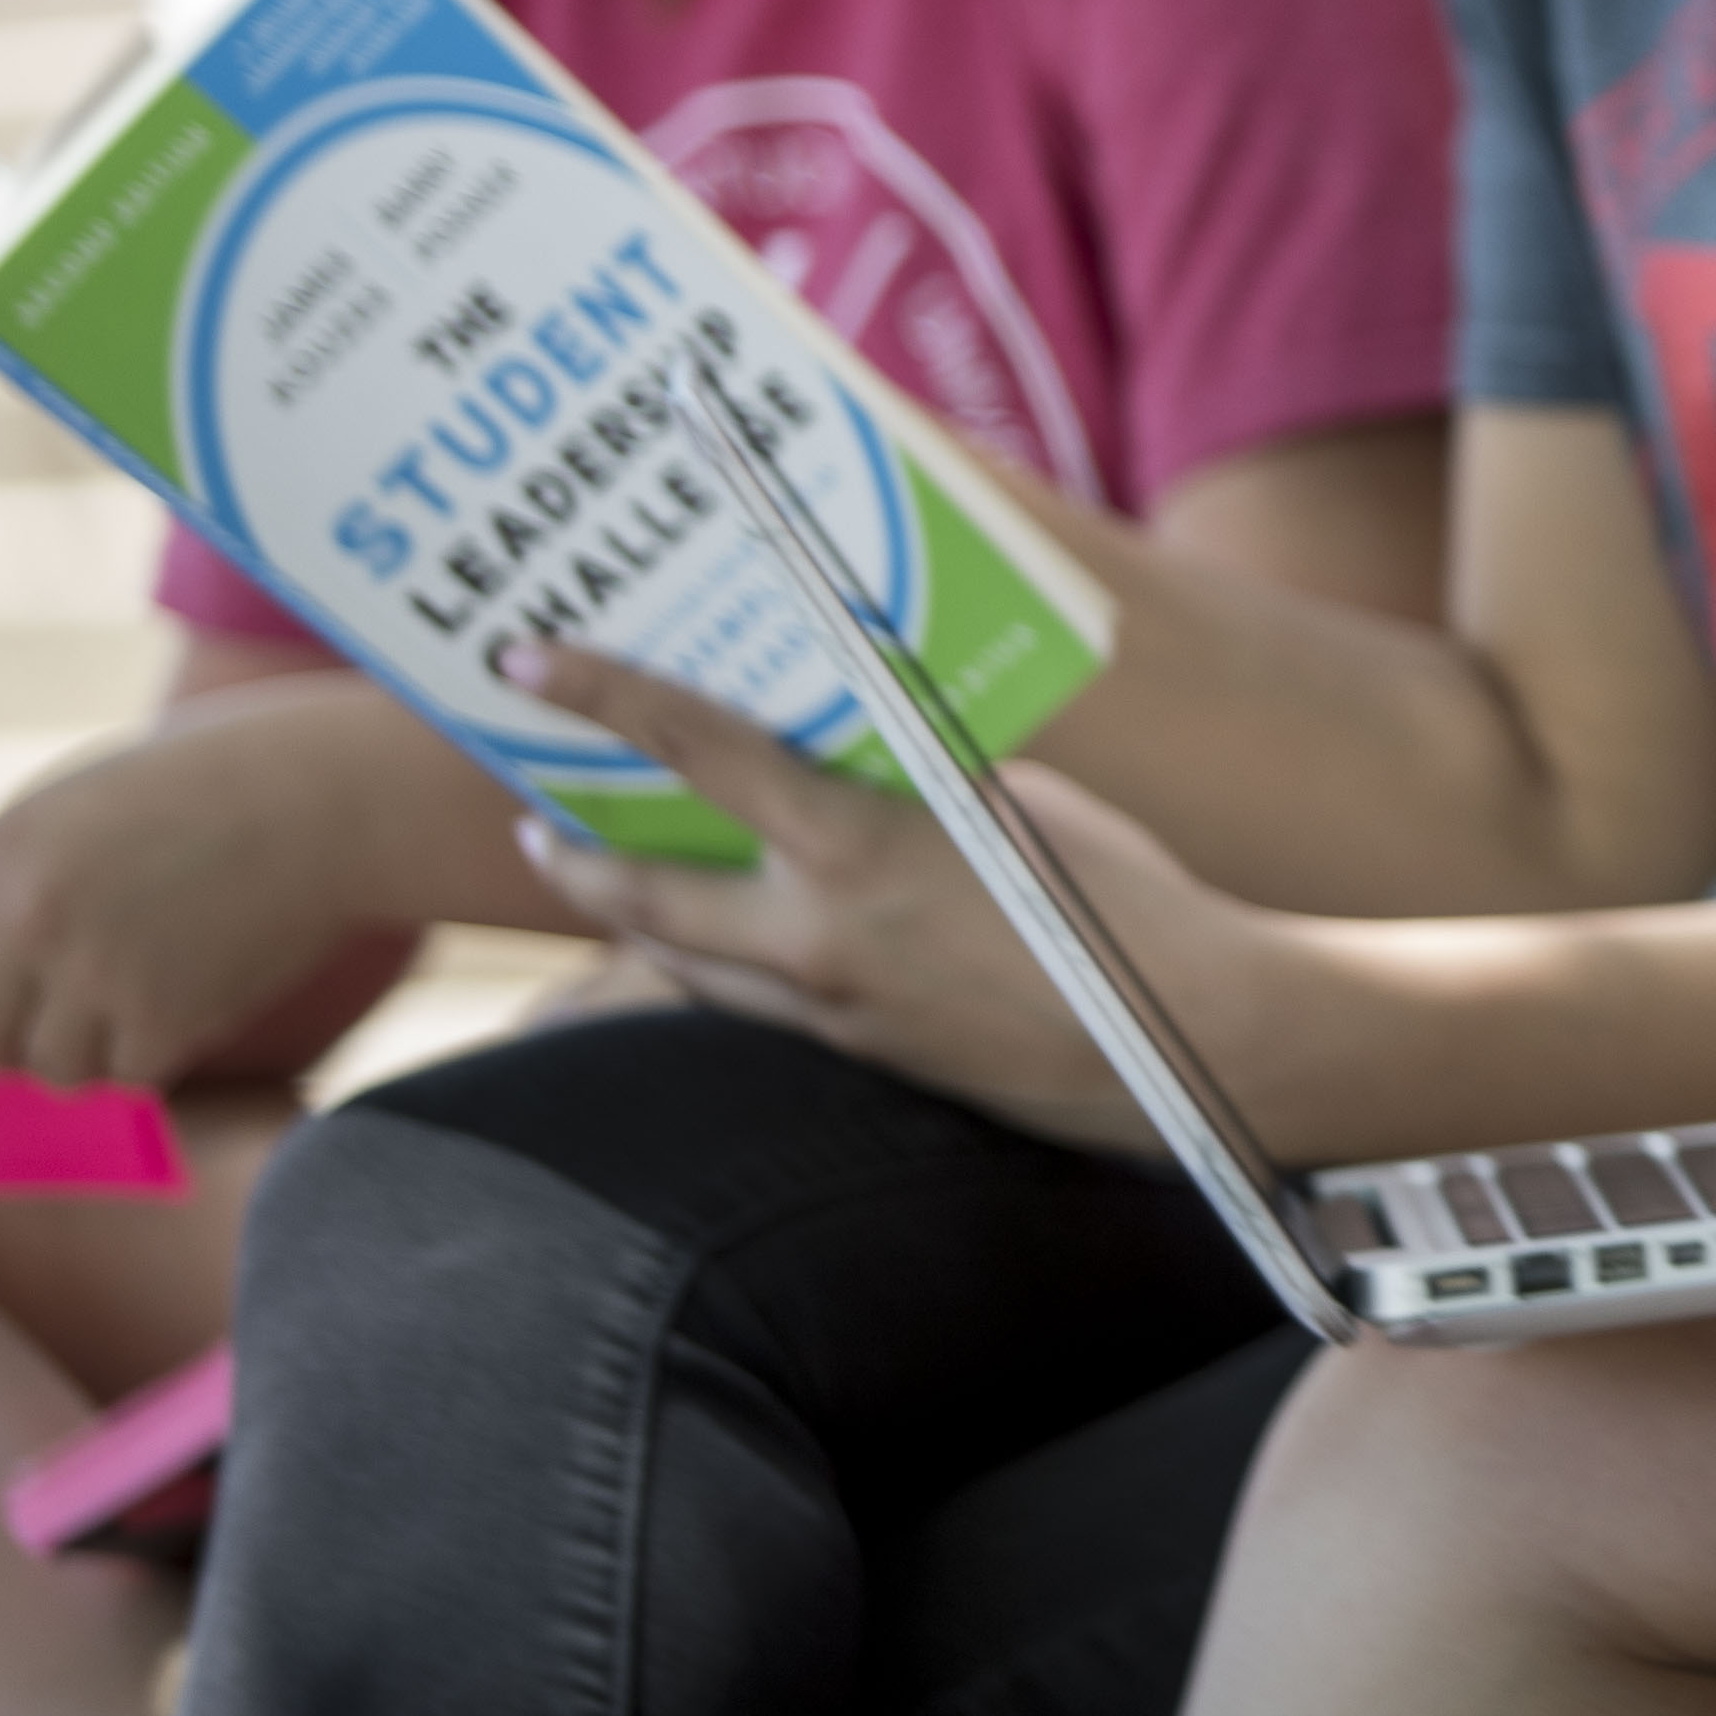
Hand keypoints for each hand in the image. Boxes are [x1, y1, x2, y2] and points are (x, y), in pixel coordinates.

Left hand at [0, 708, 410, 1093]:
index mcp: (5, 848)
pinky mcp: (160, 1020)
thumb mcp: (104, 796)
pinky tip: (204, 1004)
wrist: (347, 796)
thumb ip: (36, 870)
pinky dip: (164, 1057)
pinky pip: (131, 1079)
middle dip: (22, 1037)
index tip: (34, 988)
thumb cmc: (239, 781)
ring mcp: (92, 972)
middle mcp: (30, 915)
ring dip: (96, 1055)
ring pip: (50, 1071)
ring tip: (152, 1009)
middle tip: (80, 1021)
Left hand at [504, 638, 1211, 1160]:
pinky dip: (720, 960)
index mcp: (860, 845)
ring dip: (634, 917)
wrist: (1185, 1036)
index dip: (608, 697)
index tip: (530, 663)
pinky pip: (756, 1000)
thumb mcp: (1009, 804)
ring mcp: (835, 1007)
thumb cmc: (1120, 894)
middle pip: (644, 895)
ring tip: (605, 877)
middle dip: (576, 857)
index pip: (702, 752)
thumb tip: (860, 773)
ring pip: (686, 962)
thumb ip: (915, 786)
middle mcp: (821, 935)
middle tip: (538, 818)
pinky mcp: (864, 1052)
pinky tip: (734, 939)